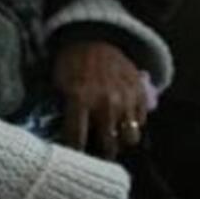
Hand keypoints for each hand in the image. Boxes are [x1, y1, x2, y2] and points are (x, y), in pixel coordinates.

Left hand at [52, 39, 146, 158]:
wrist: (93, 38)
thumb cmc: (71, 64)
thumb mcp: (58, 85)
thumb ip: (62, 110)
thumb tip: (58, 135)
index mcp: (80, 100)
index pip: (77, 139)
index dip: (74, 153)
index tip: (73, 160)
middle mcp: (105, 103)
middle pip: (109, 145)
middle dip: (102, 153)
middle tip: (97, 155)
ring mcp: (126, 99)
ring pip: (130, 137)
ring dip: (121, 141)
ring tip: (112, 140)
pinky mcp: (140, 93)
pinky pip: (141, 121)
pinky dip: (133, 125)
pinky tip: (122, 122)